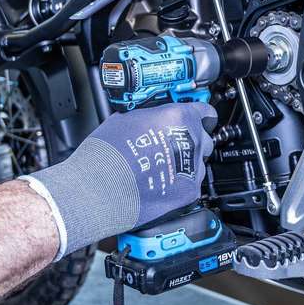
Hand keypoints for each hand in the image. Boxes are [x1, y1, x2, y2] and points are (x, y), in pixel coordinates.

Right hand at [22, 102, 217, 258]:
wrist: (97, 189)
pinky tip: (160, 184)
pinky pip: (191, 184)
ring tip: (160, 169)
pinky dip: (179, 185)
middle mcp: (190, 142)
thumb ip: (151, 116)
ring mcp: (192, 168)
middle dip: (190, 143)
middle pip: (203, 139)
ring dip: (185, 165)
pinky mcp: (189, 192)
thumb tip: (154, 118)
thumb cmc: (107, 155)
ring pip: (198, 164)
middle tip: (170, 148)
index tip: (199, 120)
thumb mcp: (126, 118)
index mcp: (178, 118)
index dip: (201, 117)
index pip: (206, 112)